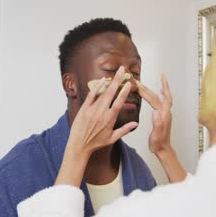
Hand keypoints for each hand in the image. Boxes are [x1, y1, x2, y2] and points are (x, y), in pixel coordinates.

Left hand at [55, 66, 137, 186]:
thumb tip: (136, 124)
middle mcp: (101, 113)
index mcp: (109, 119)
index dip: (124, 92)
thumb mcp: (112, 138)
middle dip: (118, 80)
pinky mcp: (84, 109)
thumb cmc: (96, 143)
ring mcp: (92, 110)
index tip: (129, 84)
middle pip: (111, 93)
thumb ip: (125, 130)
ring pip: (102, 93)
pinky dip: (96, 87)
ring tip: (115, 74)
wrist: (79, 146)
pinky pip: (91, 96)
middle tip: (122, 70)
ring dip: (109, 82)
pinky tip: (102, 80)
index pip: (119, 103)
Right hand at [138, 74, 186, 182]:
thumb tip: (155, 112)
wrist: (163, 149)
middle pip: (157, 97)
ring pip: (158, 99)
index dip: (164, 86)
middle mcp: (165, 112)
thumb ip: (157, 123)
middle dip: (148, 89)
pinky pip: (161, 102)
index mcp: (164, 115)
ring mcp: (164, 114)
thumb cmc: (158, 144)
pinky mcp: (162, 116)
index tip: (163, 76)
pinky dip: (159, 94)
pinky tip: (158, 91)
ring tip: (142, 85)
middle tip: (138, 82)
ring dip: (151, 91)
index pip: (162, 98)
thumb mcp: (156, 135)